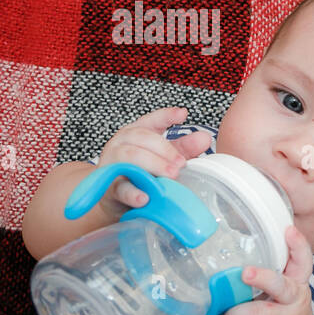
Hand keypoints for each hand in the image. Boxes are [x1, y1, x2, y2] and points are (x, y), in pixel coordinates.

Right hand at [96, 107, 211, 218]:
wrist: (115, 200)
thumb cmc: (141, 174)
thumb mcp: (162, 159)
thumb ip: (182, 148)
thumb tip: (204, 138)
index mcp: (135, 134)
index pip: (150, 120)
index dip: (166, 116)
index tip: (183, 114)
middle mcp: (121, 144)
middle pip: (141, 137)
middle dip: (164, 149)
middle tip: (182, 163)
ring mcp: (112, 165)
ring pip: (129, 157)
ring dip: (153, 165)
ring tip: (172, 175)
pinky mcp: (109, 188)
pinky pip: (120, 188)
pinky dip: (133, 192)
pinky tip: (145, 198)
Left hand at [215, 226, 313, 314]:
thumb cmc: (282, 309)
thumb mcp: (285, 289)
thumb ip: (272, 272)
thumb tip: (235, 250)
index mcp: (297, 283)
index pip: (304, 261)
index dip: (298, 245)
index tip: (288, 231)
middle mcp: (294, 300)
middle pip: (280, 287)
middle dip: (262, 278)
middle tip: (245, 273)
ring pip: (254, 314)